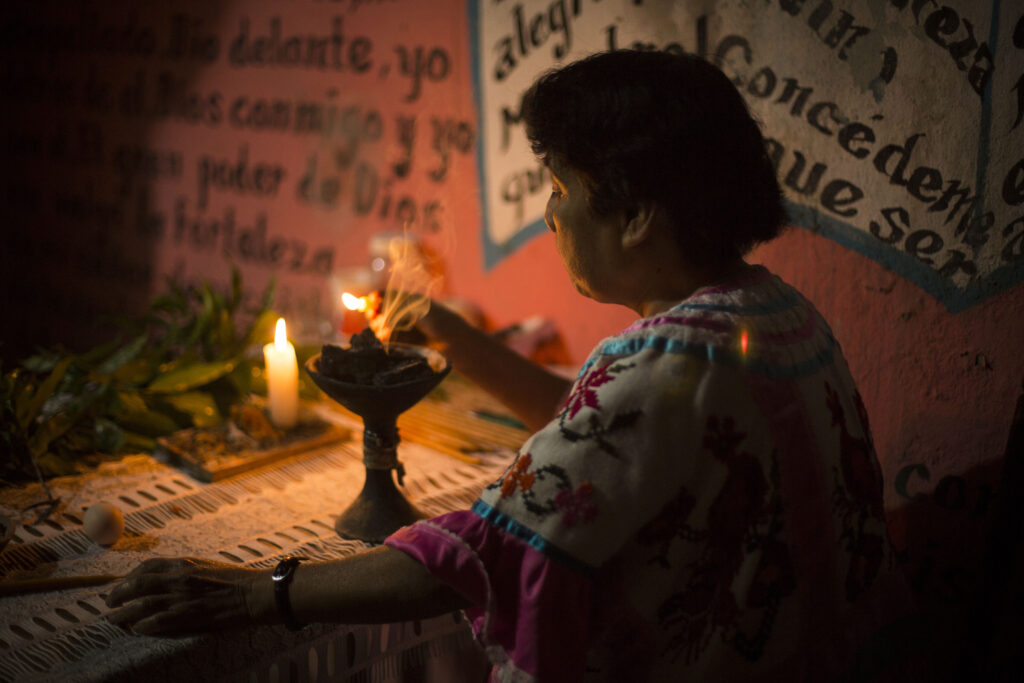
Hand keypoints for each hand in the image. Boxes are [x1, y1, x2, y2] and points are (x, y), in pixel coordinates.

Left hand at [105, 557, 269, 636]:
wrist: (254, 593)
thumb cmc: (235, 580)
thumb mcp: (206, 566)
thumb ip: (184, 571)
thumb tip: (164, 579)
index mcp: (184, 564)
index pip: (147, 567)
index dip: (129, 576)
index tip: (122, 585)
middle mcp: (178, 578)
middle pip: (137, 585)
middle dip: (118, 594)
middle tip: (109, 603)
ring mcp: (181, 597)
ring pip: (140, 604)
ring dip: (122, 613)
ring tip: (113, 619)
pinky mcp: (187, 615)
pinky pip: (155, 621)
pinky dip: (141, 626)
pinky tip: (136, 629)